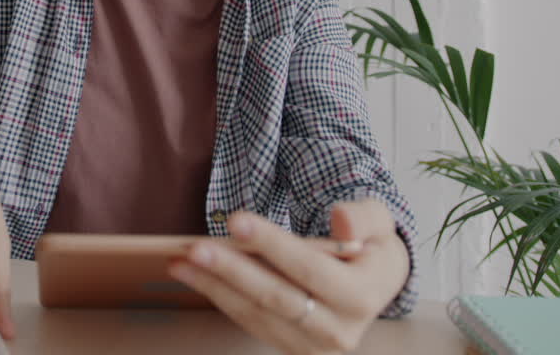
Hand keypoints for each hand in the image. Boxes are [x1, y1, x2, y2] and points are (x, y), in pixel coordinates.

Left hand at [169, 200, 409, 353]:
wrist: (374, 281)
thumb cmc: (369, 244)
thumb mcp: (379, 220)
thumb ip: (363, 217)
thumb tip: (339, 221)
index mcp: (363, 297)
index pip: (309, 269)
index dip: (271, 245)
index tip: (235, 221)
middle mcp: (340, 331)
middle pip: (276, 298)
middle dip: (231, 271)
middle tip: (194, 248)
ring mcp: (314, 346)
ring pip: (256, 314)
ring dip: (215, 287)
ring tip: (180, 262)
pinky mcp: (293, 348)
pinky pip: (250, 322)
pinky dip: (221, 297)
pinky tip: (194, 276)